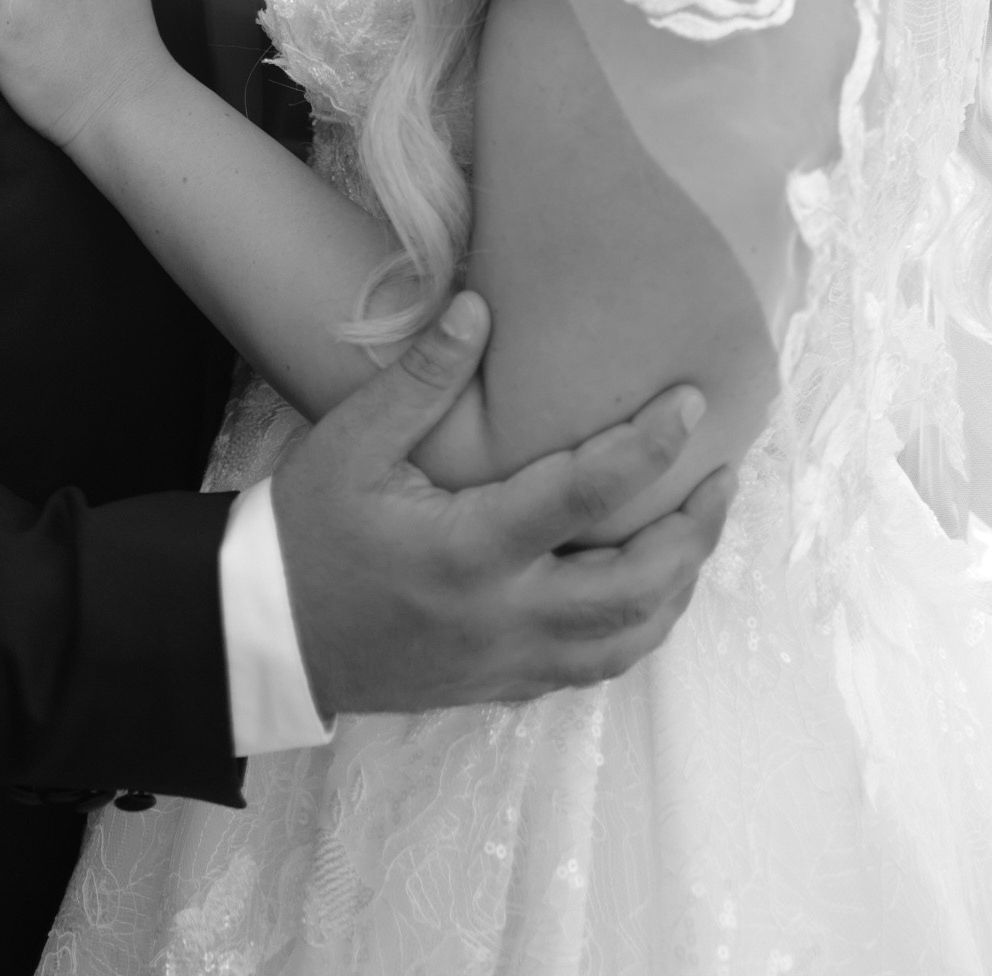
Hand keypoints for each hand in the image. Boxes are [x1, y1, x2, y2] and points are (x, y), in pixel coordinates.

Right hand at [273, 293, 732, 714]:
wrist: (268, 636)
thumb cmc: (309, 532)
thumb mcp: (351, 443)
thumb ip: (422, 379)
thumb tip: (480, 308)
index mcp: (468, 552)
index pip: (582, 499)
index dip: (645, 449)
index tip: (689, 403)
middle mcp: (504, 617)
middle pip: (634, 589)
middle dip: (693, 532)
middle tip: (722, 472)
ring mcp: (509, 662)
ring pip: (627, 639)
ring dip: (678, 584)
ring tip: (701, 524)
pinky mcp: (505, 684)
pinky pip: (596, 666)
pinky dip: (639, 625)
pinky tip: (649, 586)